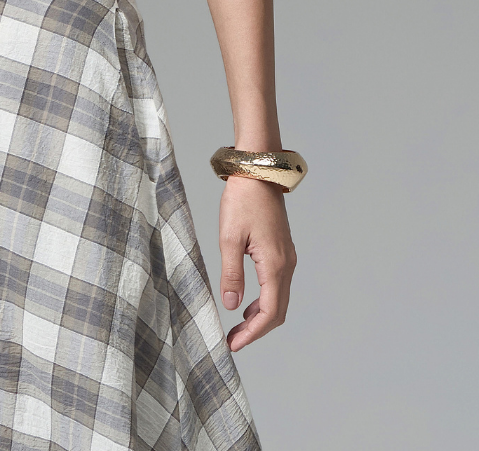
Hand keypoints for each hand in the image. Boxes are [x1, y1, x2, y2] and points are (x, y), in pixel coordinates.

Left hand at [218, 174, 296, 350]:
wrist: (258, 171)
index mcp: (275, 265)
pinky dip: (264, 300)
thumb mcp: (229, 237)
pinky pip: (277, 285)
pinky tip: (246, 302)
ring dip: (260, 317)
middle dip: (256, 331)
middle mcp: (287, 265)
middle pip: (277, 311)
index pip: (268, 314)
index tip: (232, 345)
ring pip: (279, 299)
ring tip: (237, 327)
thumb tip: (231, 306)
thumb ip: (231, 273)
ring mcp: (287, 258)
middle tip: (233, 341)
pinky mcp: (282, 251)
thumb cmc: (242, 200)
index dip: (251, 334)